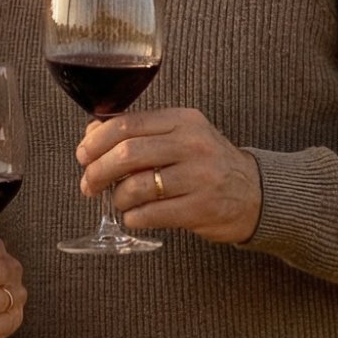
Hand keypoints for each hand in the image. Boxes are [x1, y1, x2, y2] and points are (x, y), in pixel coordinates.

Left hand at [77, 107, 261, 244]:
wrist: (255, 194)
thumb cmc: (208, 164)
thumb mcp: (181, 136)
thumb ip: (141, 133)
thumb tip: (91, 136)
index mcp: (182, 120)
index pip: (127, 124)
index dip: (96, 141)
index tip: (83, 155)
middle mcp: (192, 144)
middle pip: (127, 153)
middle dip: (98, 171)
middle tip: (89, 185)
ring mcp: (198, 177)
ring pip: (136, 186)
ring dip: (117, 198)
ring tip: (119, 202)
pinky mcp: (200, 208)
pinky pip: (150, 214)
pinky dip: (133, 217)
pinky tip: (135, 216)